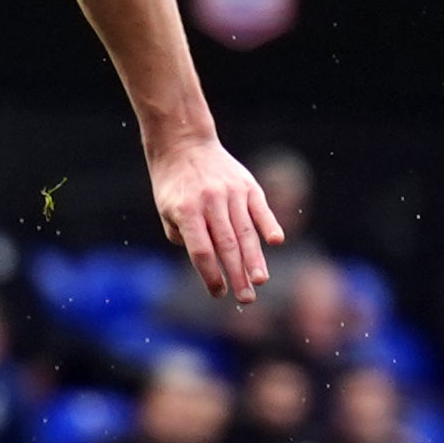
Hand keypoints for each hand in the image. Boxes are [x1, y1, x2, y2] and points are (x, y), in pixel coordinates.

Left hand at [149, 133, 280, 304]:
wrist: (184, 144)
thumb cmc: (173, 185)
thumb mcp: (167, 210)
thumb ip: (185, 237)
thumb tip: (209, 261)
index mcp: (186, 211)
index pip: (201, 250)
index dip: (210, 274)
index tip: (218, 293)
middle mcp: (210, 202)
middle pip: (226, 245)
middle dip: (237, 274)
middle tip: (246, 298)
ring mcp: (231, 192)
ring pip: (246, 231)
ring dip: (254, 259)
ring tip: (260, 281)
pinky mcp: (248, 185)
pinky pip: (260, 208)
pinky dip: (269, 224)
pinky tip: (276, 242)